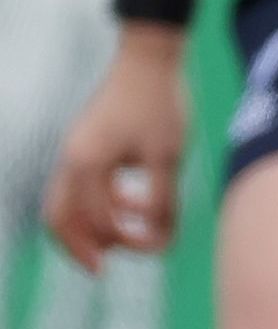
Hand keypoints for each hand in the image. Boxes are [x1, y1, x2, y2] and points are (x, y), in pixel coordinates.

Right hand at [40, 43, 187, 268]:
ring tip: (121, 243)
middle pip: (59, 217)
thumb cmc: (161, 103)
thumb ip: (163, 199)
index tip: (159, 245)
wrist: (150, 59)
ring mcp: (74, 151)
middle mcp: (71, 159)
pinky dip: (101, 202)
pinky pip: (82, 185)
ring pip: (66, 203)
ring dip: (90, 226)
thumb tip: (160, 238)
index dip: (130, 241)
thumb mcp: (168, 156)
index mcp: (86, 164)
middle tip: (102, 270)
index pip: (100, 220)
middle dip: (79, 247)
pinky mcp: (86, 145)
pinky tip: (135, 204)